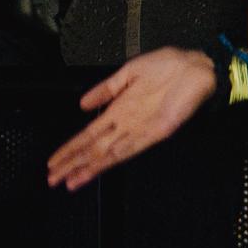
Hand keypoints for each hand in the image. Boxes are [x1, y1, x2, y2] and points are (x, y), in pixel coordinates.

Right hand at [46, 47, 215, 189]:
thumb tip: (81, 104)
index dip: (70, 148)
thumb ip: (106, 89)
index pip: (89, 134)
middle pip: (94, 149)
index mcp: (119, 109)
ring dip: (89, 167)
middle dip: (73, 164)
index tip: (53, 162)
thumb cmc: (167, 66)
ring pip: (108, 153)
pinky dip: (114, 158)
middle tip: (52, 180)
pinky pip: (132, 147)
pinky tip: (99, 167)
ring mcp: (140, 129)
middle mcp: (127, 123)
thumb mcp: (129, 73)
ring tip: (70, 181)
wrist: (196, 66)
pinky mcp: (157, 132)